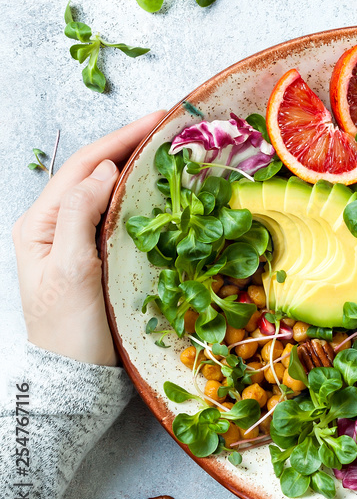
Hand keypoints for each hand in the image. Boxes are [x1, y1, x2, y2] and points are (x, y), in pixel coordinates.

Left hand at [14, 111, 164, 365]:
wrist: (76, 378)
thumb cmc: (70, 332)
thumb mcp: (71, 272)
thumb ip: (79, 217)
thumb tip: (104, 171)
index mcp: (40, 223)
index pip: (83, 166)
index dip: (120, 138)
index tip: (157, 119)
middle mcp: (57, 225)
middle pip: (96, 172)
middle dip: (132, 145)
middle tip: (172, 127)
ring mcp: (80, 240)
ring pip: (110, 191)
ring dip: (140, 167)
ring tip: (173, 150)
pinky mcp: (101, 255)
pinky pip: (122, 215)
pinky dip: (145, 197)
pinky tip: (166, 191)